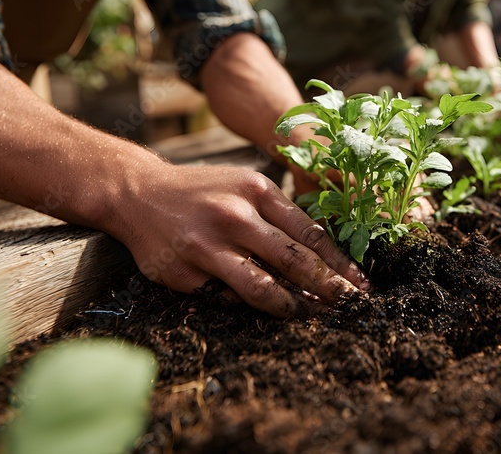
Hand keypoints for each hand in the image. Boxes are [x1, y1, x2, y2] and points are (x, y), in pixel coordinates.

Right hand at [119, 162, 369, 316]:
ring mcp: (207, 246)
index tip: (362, 282)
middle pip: (294, 260)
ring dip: (294, 307)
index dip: (340, 262)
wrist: (138, 192)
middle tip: (351, 306)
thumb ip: (279, 214)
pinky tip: (269, 312)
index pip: (309, 232)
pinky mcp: (183, 273)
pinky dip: (250, 307)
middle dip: (329, 288)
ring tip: (313, 316)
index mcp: (256, 190)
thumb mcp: (244, 185)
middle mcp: (234, 216)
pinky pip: (226, 298)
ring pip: (262, 287)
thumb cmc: (203, 191)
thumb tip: (324, 253)